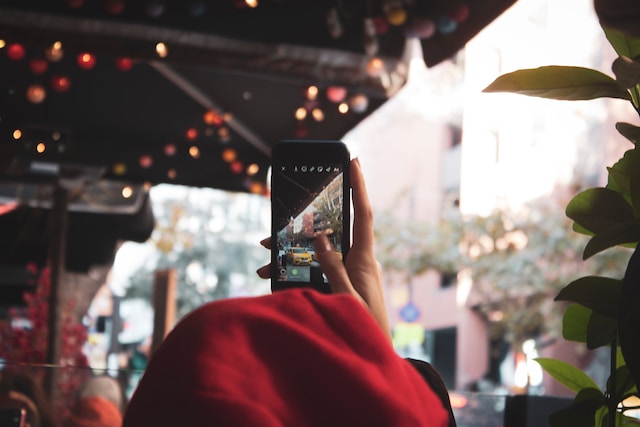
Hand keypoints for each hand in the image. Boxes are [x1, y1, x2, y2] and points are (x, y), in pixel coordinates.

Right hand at [257, 158, 390, 340]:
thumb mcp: (346, 297)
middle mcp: (357, 262)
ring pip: (318, 249)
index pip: (363, 214)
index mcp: (365, 260)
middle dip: (309, 219)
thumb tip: (322, 239)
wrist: (374, 359)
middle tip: (285, 212)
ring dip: (293, 247)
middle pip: (333, 229)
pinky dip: (295, 269)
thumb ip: (334, 268)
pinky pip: (314, 269)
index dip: (359, 186)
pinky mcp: (339, 285)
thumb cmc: (366, 330)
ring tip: (265, 249)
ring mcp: (348, 273)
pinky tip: (273, 274)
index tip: (353, 161)